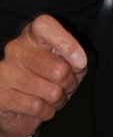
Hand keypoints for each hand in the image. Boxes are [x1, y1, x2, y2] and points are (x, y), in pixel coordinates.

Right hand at [0, 14, 87, 136]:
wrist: (20, 110)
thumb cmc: (47, 79)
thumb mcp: (66, 64)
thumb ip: (74, 60)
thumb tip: (78, 63)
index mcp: (32, 34)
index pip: (44, 25)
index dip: (66, 43)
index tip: (81, 62)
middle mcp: (15, 48)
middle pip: (57, 66)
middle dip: (69, 82)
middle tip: (67, 86)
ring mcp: (5, 71)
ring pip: (50, 90)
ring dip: (59, 99)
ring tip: (55, 98)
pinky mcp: (0, 95)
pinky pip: (36, 106)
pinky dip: (47, 111)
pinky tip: (43, 108)